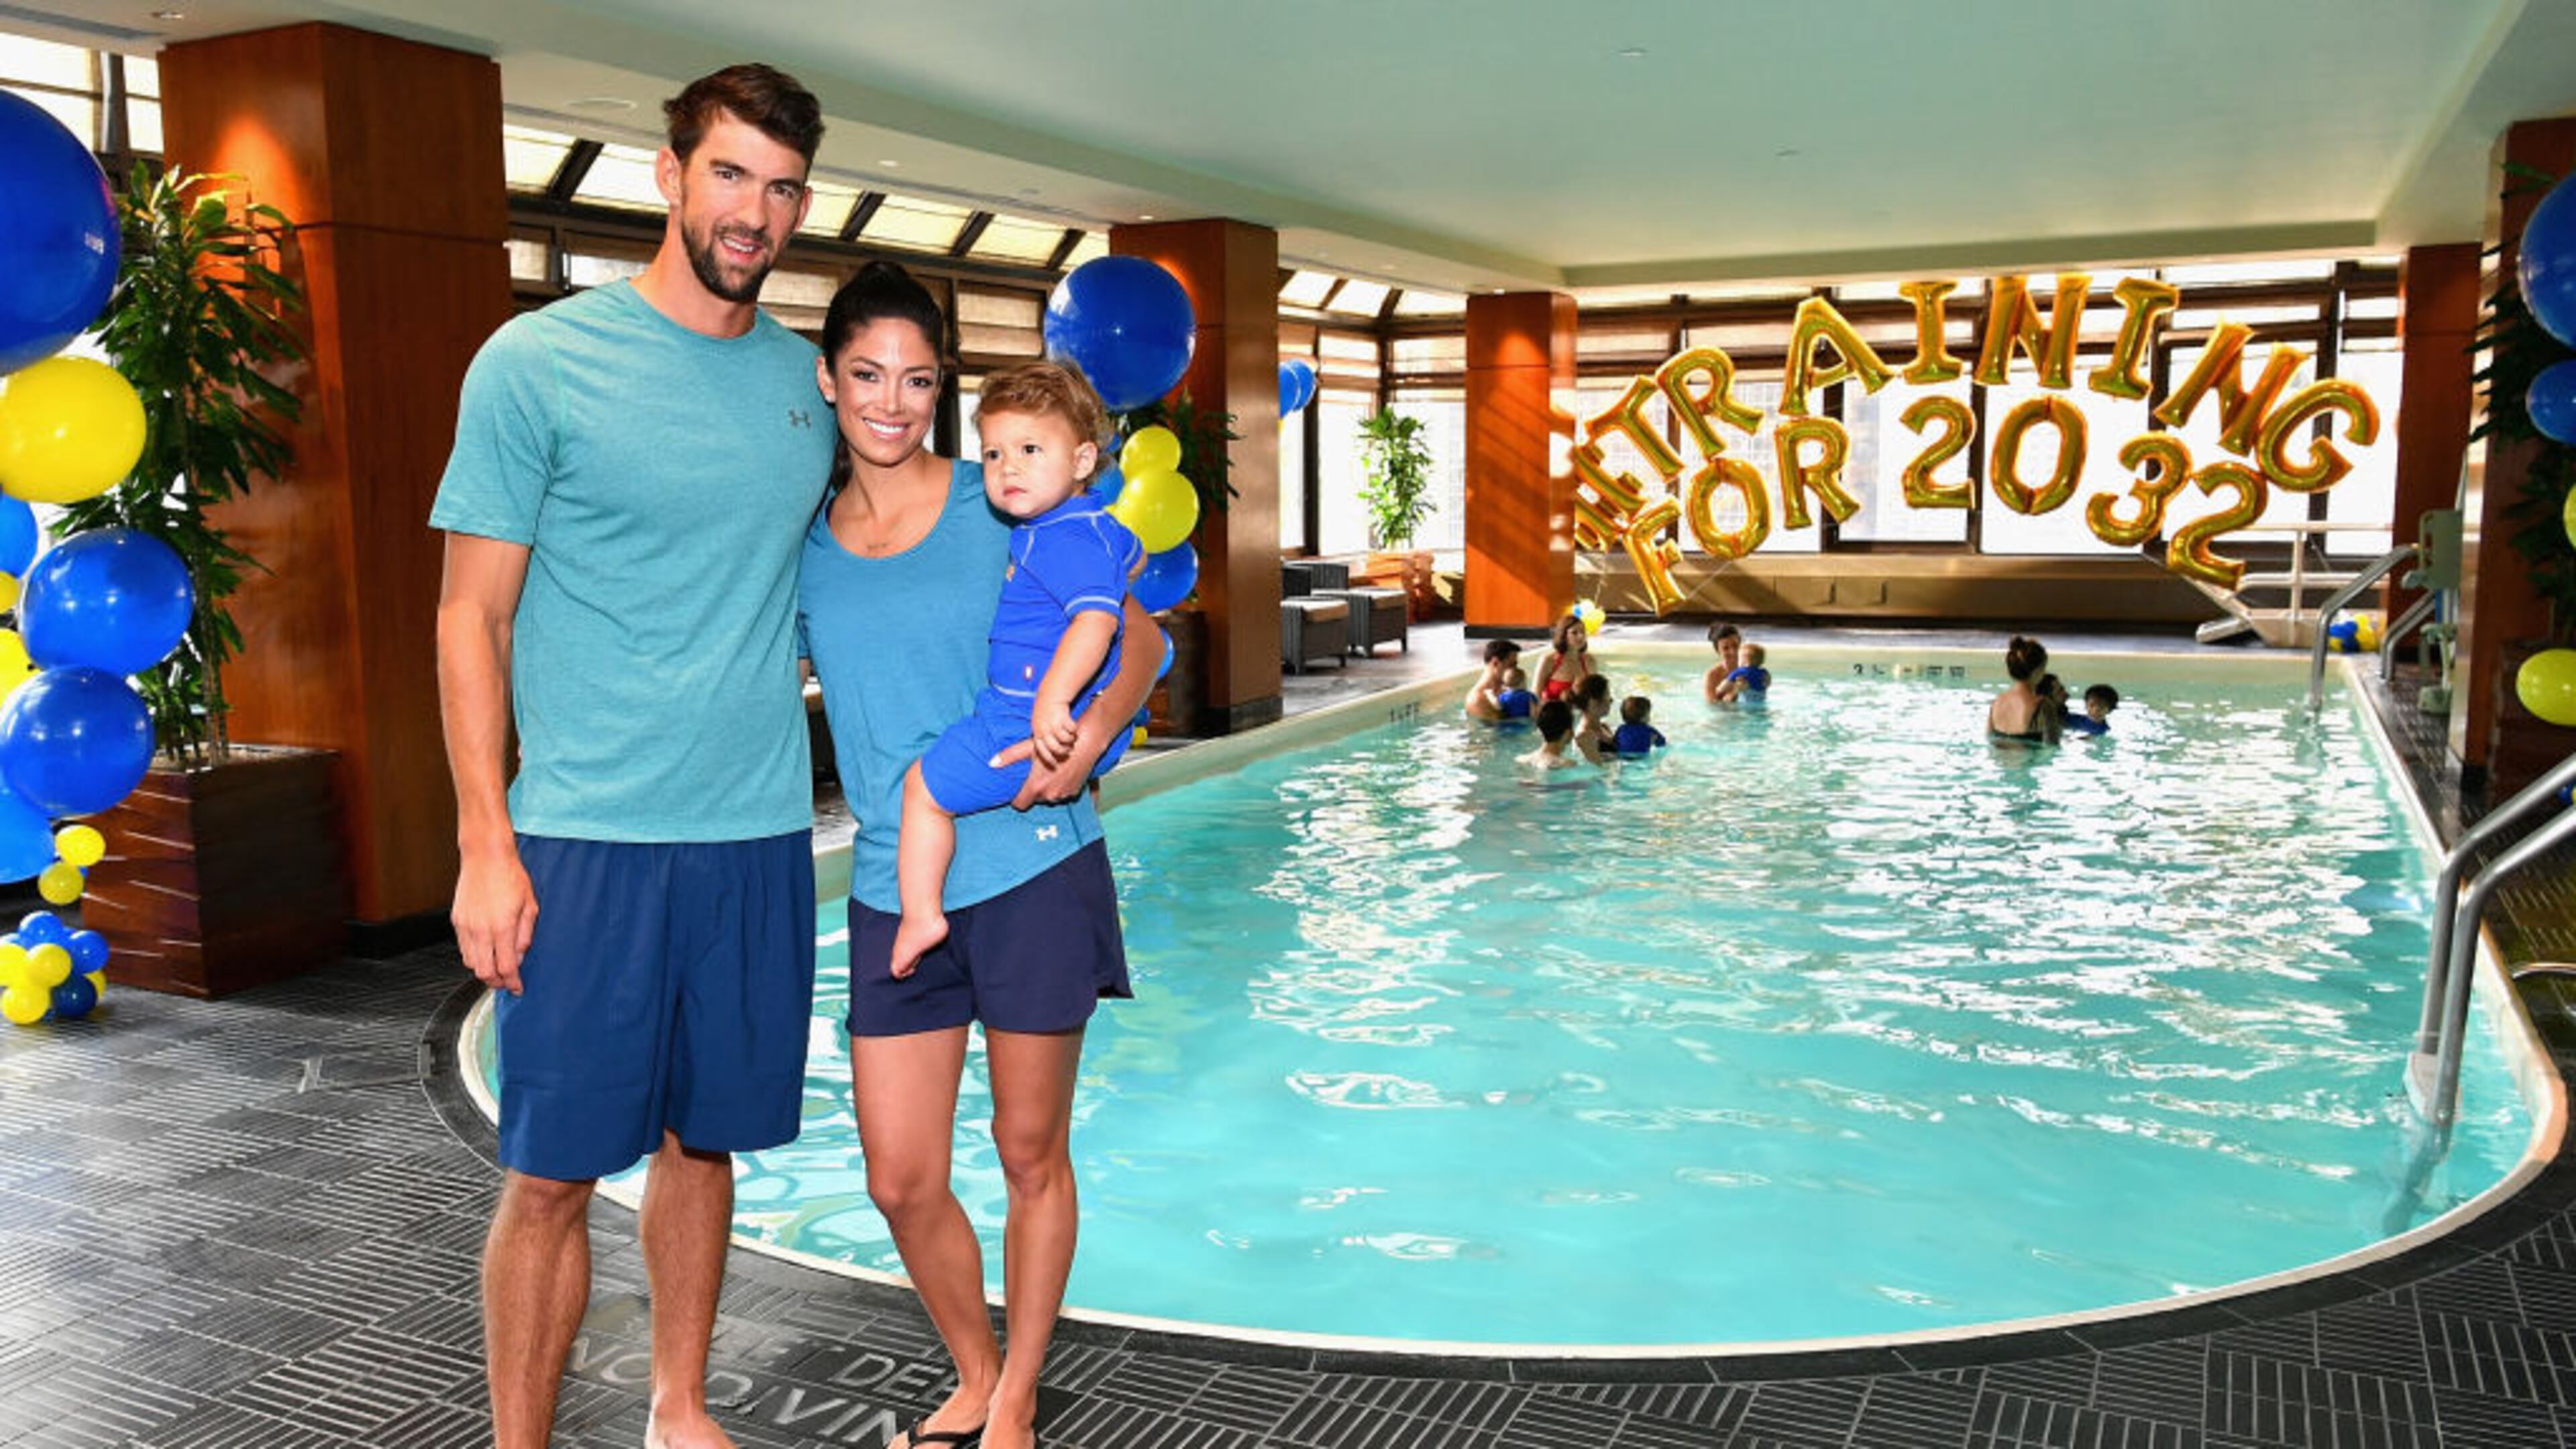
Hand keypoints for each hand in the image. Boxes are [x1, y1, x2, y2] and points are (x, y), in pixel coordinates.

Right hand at [453, 845, 537, 993]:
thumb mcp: (530, 905)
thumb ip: (525, 934)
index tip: (518, 988)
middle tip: (507, 982)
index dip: (512, 982)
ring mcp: (466, 926)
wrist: (485, 856)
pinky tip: (484, 953)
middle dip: (496, 982)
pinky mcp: (457, 920)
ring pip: (471, 963)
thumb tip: (520, 955)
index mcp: (502, 927)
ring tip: (496, 969)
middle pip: (485, 972)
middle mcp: (481, 930)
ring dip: (484, 971)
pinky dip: (473, 957)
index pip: (506, 967)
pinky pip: (463, 949)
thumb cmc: (510, 875)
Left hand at [998, 725, 1103, 809]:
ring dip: (1049, 789)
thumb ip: (1010, 756)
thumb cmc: (1055, 744)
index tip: (1018, 790)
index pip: (1020, 804)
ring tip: (1051, 773)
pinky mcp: (1074, 793)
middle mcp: (1050, 795)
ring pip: (1050, 797)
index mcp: (1036, 787)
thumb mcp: (1030, 748)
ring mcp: (1063, 795)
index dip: (1017, 797)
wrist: (1083, 744)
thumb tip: (991, 763)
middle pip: (1036, 799)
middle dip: (1035, 790)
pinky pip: (1063, 794)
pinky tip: (1061, 774)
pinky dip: (1060, 787)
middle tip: (1037, 775)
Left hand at [1029, 700, 1079, 769]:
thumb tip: (1045, 752)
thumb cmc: (1045, 713)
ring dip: (1070, 740)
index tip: (1055, 765)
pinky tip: (1074, 728)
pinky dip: (1074, 730)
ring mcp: (1053, 723)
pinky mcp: (1063, 717)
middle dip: (1063, 751)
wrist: (1050, 694)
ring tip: (1072, 738)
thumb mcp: (1039, 725)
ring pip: (1065, 740)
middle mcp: (1044, 729)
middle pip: (1055, 748)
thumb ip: (1042, 738)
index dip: (1048, 759)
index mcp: (1037, 732)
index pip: (1041, 751)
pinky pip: (1072, 729)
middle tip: (1069, 750)